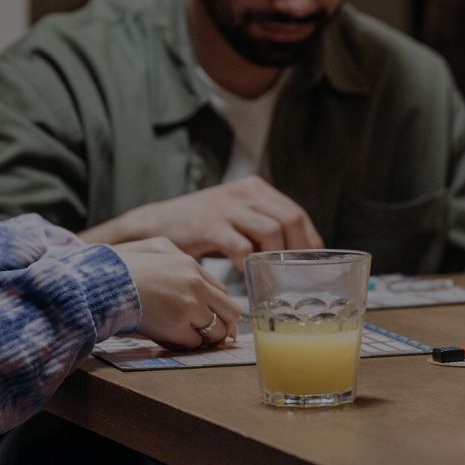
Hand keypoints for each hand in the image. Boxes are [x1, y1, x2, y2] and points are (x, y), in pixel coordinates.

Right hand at [98, 177, 322, 268]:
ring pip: (271, 230)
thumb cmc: (200, 228)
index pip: (296, 213)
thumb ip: (261, 228)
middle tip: (293, 275)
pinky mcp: (208, 225)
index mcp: (255, 189)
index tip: (310, 264)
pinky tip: (245, 274)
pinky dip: (248, 263)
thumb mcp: (235, 217)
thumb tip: (294, 255)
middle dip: (297, 250)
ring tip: (270, 275)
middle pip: (290, 219)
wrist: (154, 224)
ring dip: (275, 257)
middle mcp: (244, 193)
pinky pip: (241, 246)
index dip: (308, 240)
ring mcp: (226, 207)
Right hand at [115, 237, 240, 348]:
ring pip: (216, 331)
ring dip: (205, 339)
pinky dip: (185, 346)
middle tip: (217, 337)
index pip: (221, 291)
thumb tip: (196, 286)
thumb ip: (176, 263)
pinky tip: (171, 340)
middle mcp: (196, 284)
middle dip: (225, 327)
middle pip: (231, 312)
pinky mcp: (177, 326)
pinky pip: (194, 343)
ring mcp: (189, 305)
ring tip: (188, 338)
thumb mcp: (152, 250)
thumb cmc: (120, 269)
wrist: (100, 282)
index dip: (220, 309)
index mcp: (190, 265)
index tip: (219, 320)